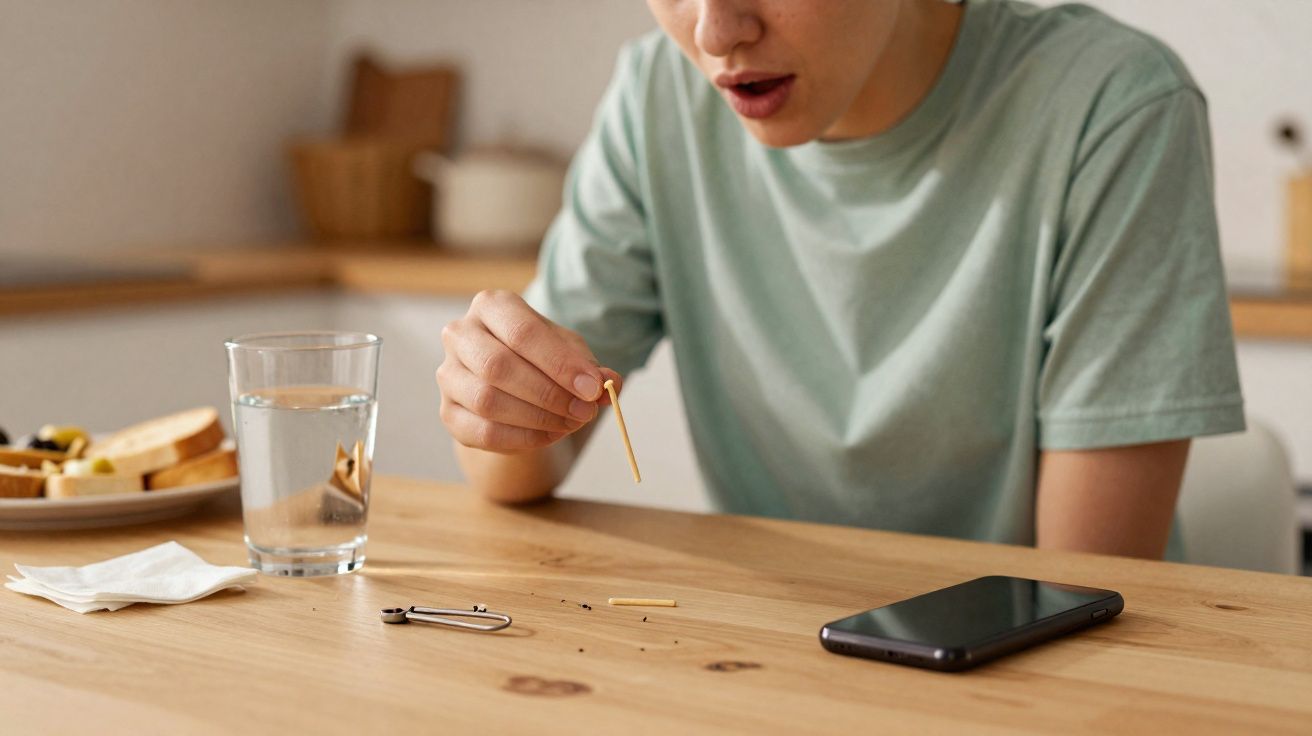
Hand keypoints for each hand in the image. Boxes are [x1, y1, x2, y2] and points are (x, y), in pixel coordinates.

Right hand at [437, 290, 621, 452]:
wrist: (512, 382)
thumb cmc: (542, 358)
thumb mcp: (571, 354)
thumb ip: (590, 368)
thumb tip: (609, 383)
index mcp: (492, 306)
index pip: (523, 332)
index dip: (560, 364)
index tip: (593, 389)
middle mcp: (460, 334)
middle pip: (498, 366)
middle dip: (548, 394)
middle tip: (585, 412)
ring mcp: (448, 374)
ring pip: (487, 401)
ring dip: (537, 418)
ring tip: (570, 423)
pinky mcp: (447, 411)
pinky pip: (481, 432)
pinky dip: (521, 439)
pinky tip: (549, 435)